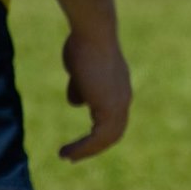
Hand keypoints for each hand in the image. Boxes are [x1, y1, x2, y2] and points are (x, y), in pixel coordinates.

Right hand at [59, 29, 131, 160]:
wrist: (93, 33)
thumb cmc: (84, 46)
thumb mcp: (80, 70)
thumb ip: (81, 86)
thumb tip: (78, 102)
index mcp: (119, 88)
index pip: (114, 119)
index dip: (98, 132)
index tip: (80, 142)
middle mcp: (124, 97)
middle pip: (114, 132)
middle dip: (93, 147)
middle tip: (73, 156)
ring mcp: (119, 103)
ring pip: (106, 138)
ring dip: (86, 150)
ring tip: (66, 156)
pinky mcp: (110, 108)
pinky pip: (97, 137)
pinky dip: (83, 147)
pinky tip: (67, 151)